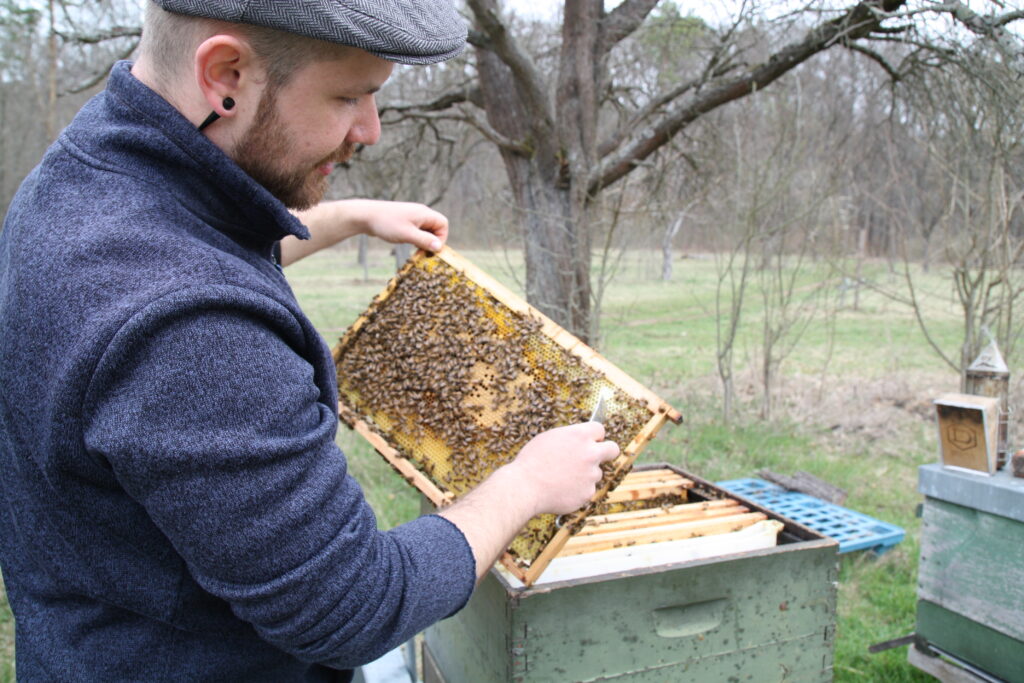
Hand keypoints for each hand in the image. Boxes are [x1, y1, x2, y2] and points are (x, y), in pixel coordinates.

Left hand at [350, 199, 447, 252]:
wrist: (365, 216)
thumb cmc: (387, 224)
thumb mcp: (408, 235)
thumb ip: (425, 240)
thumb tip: (439, 247)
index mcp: (424, 213)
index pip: (443, 224)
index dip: (442, 237)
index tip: (431, 248)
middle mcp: (420, 213)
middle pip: (435, 227)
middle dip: (432, 240)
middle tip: (422, 251)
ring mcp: (412, 216)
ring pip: (425, 230)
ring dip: (423, 240)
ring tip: (414, 247)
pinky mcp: (404, 220)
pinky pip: (416, 230)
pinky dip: (415, 238)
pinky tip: (406, 242)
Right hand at [504, 422, 619, 515]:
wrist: (525, 487)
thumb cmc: (531, 461)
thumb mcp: (550, 438)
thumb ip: (570, 438)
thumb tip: (579, 440)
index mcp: (580, 435)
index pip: (600, 429)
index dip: (594, 436)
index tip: (591, 440)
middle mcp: (590, 453)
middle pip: (613, 449)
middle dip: (607, 451)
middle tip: (595, 456)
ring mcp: (591, 475)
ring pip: (595, 473)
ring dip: (584, 475)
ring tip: (562, 478)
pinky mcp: (588, 493)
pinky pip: (586, 490)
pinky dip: (577, 491)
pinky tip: (561, 490)